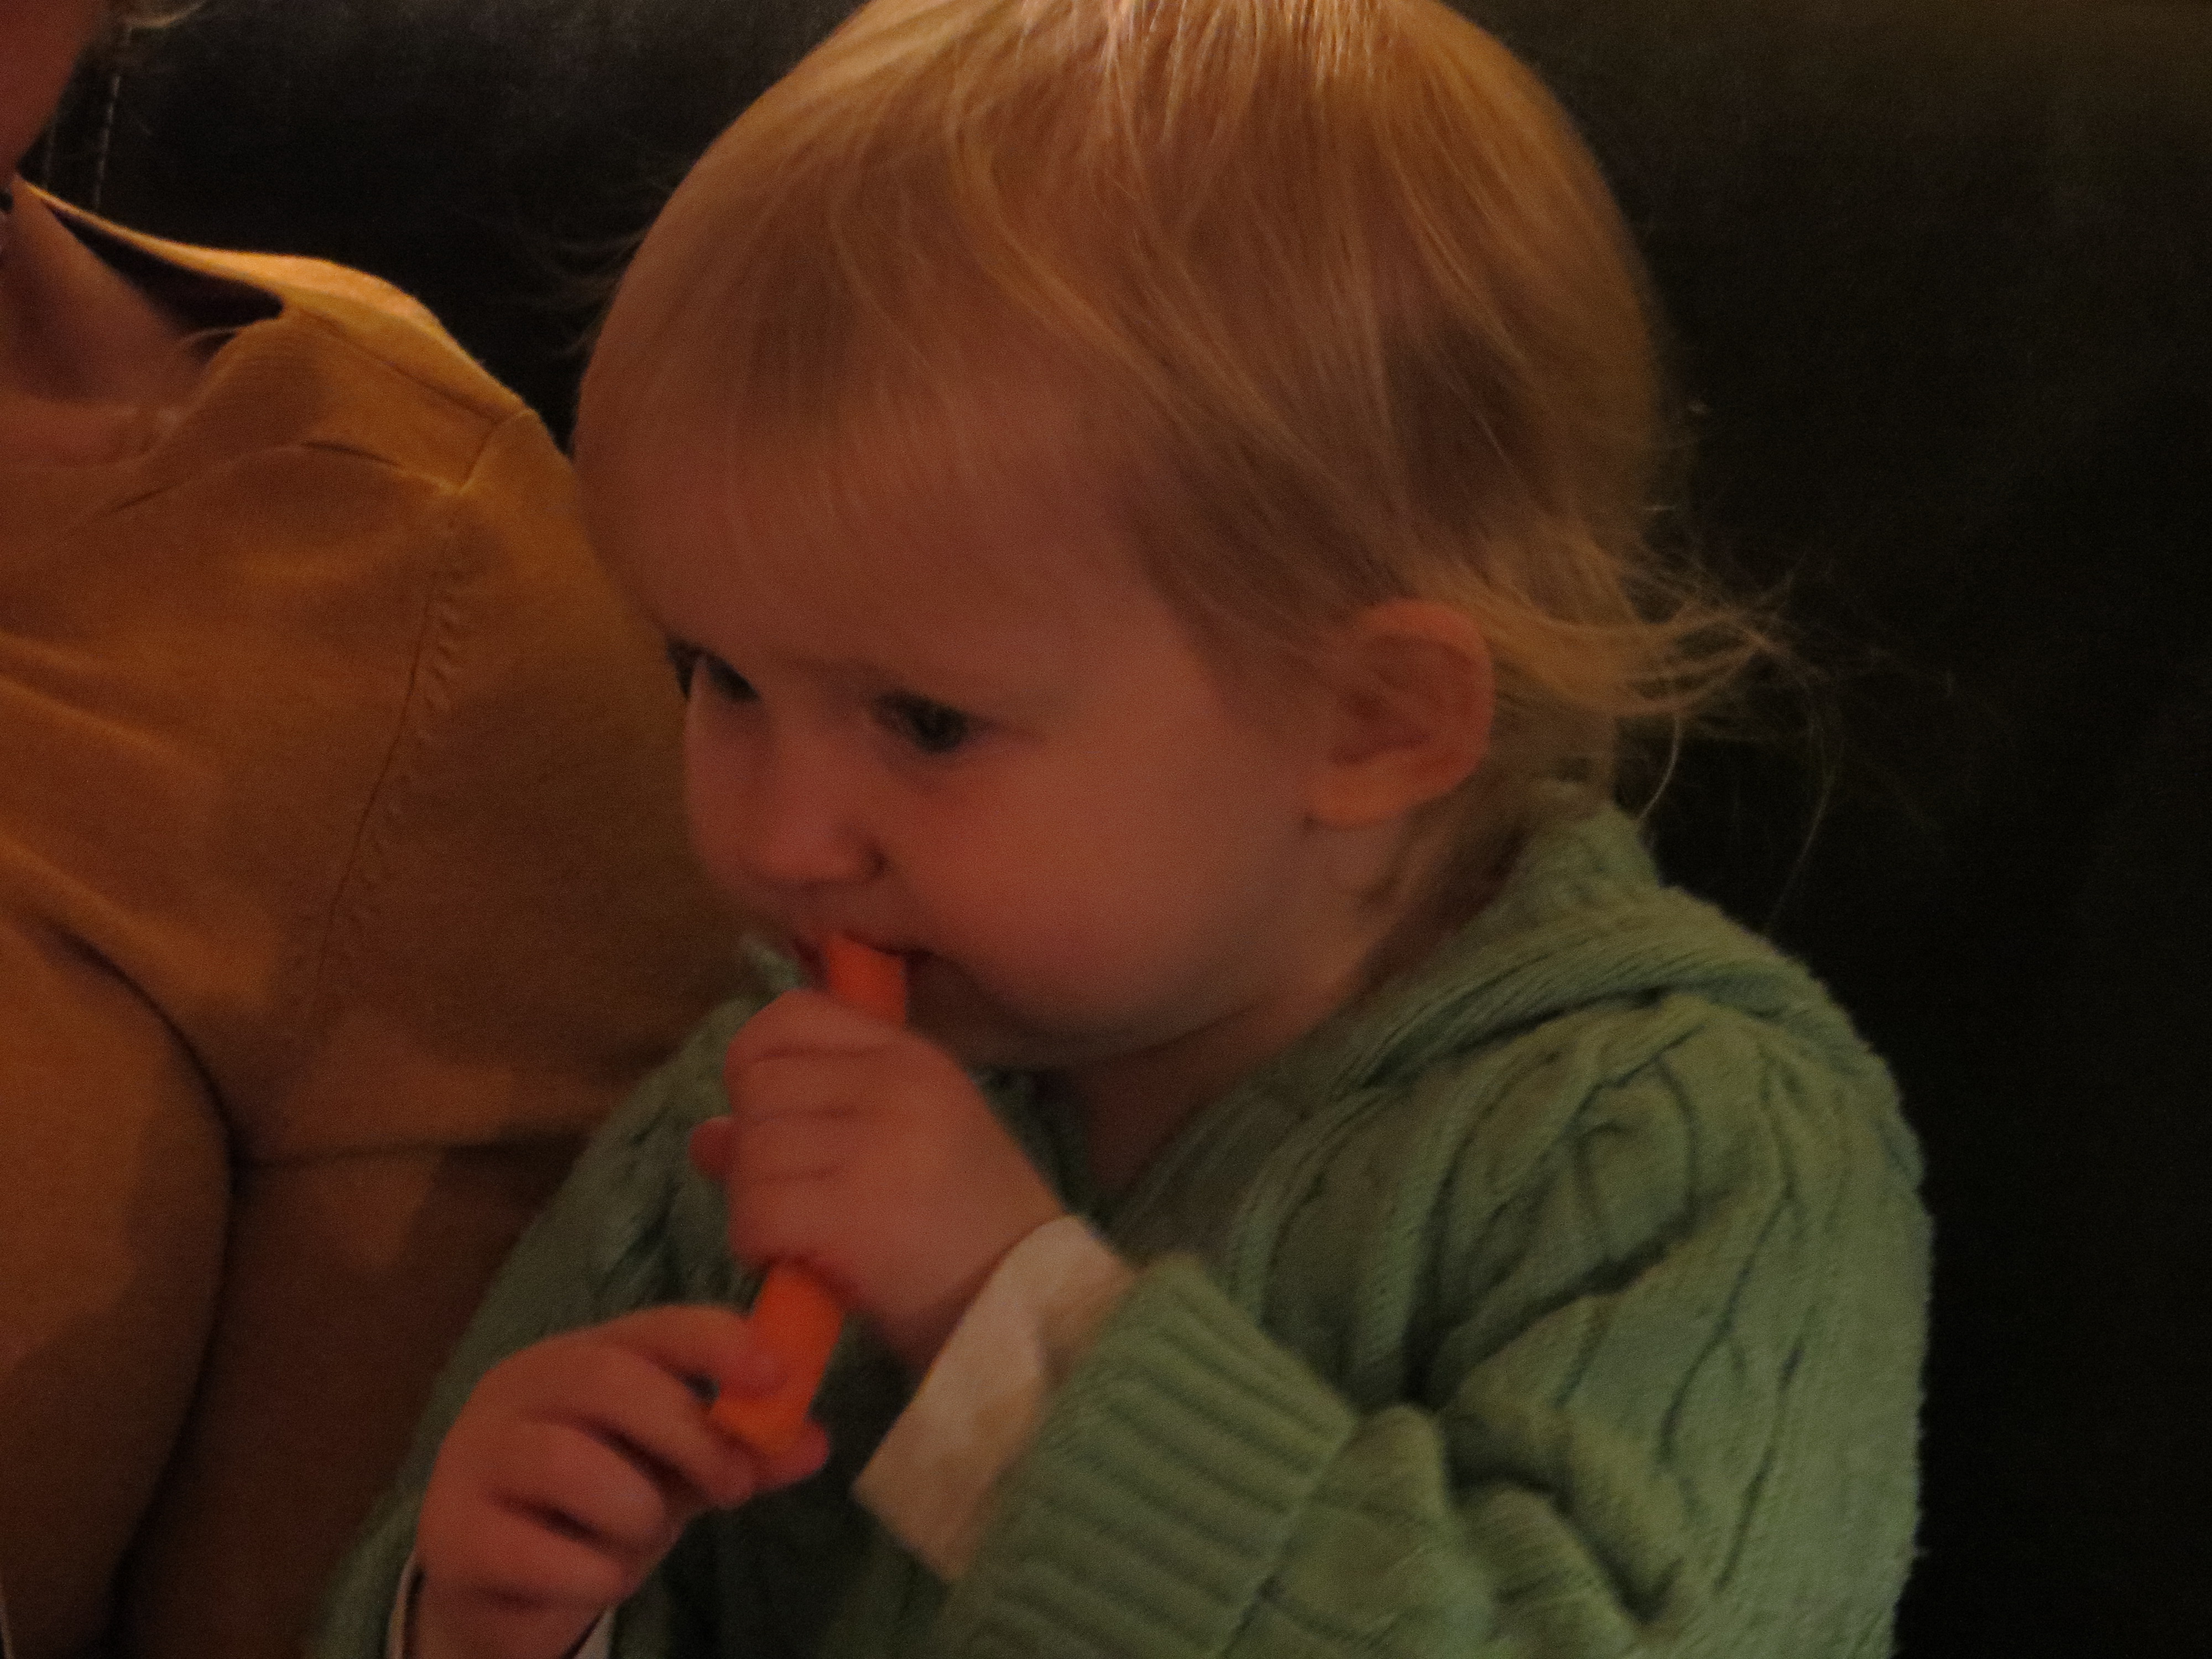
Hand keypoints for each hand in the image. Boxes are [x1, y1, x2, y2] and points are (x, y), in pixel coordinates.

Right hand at [412, 1307, 825, 1658]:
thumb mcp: (676, 1474)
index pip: (650, 1326)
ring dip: (633, 1512)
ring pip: (570, 1463)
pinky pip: (538, 1551)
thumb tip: (816, 1443)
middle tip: (734, 1486)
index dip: (715, 1341)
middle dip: (689, 1433)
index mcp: (577, 1356)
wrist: (502, 1586)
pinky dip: (590, 1574)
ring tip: (638, 1537)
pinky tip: (591, 1577)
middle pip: (608, 1380)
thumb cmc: (595, 1508)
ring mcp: (472, 1457)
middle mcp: (517, 1389)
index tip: (776, 1372)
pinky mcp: (450, 1533)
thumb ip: (738, 1452)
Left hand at [695, 989, 1065, 1372]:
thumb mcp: (901, 1151)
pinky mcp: (853, 1212)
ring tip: (797, 1236)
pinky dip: (755, 1244)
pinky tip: (791, 1264)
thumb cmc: (968, 1233)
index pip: (790, 1015)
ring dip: (753, 1203)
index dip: (756, 1065)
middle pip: (757, 1084)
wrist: (1028, 1308)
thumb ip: (808, 1124)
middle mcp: (894, 1083)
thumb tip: (706, 1134)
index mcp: (910, 1055)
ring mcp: (874, 1143)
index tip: (772, 1118)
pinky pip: (755, 1210)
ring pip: (750, 1150)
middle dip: (753, 1146)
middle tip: (790, 1196)